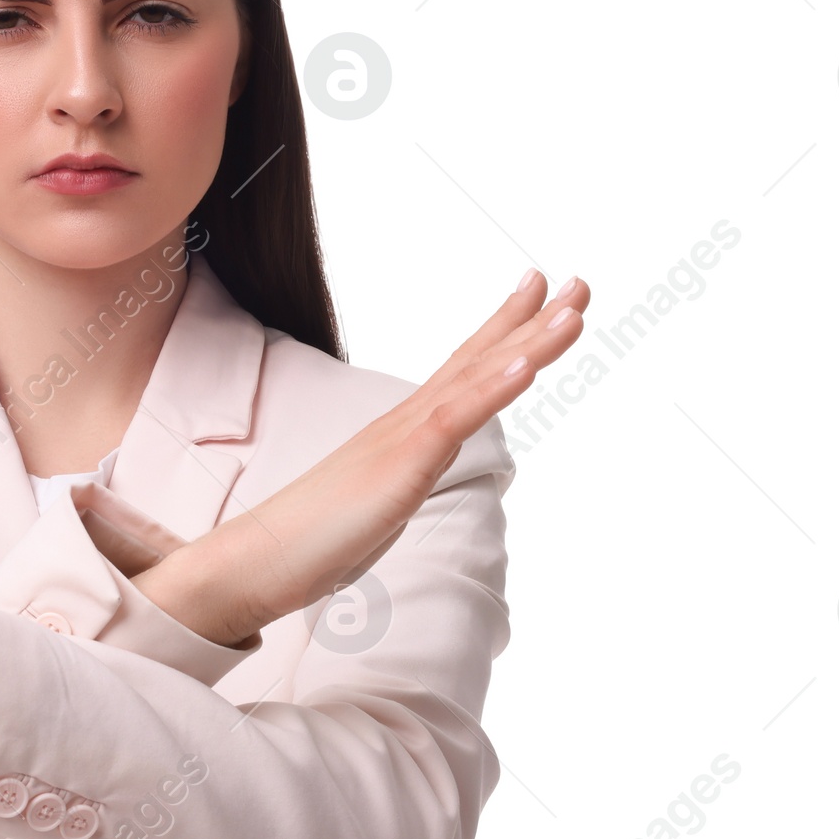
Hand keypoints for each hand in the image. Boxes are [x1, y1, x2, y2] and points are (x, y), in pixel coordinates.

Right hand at [133, 270, 590, 645]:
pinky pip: (453, 420)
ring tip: (573, 309)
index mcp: (402, 432)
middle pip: (478, 360)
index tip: (540, 294)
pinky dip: (491, 388)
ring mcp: (401, 438)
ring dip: (528, 342)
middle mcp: (404, 422)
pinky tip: (525, 364)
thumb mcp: (373, 503)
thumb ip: (396, 482)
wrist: (259, 557)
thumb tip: (411, 481)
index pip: (463, 370)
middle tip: (579, 282)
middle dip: (531, 320)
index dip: (504, 331)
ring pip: (475, 379)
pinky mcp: (399, 464)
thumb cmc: (311, 538)